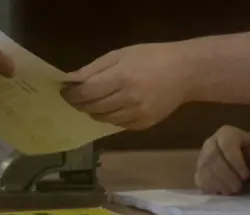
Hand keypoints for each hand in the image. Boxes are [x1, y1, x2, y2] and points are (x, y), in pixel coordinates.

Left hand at [61, 43, 190, 129]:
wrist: (185, 72)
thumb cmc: (150, 57)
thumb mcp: (120, 55)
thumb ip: (93, 69)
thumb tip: (69, 81)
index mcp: (122, 78)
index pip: (86, 92)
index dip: (71, 94)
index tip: (64, 91)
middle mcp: (129, 100)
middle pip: (92, 107)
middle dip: (80, 103)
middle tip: (75, 97)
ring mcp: (137, 115)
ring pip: (103, 119)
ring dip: (93, 111)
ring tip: (93, 101)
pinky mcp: (143, 125)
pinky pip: (117, 125)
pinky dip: (110, 117)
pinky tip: (112, 107)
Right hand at [195, 125, 249, 194]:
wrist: (246, 155)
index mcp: (227, 134)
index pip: (227, 145)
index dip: (235, 161)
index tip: (246, 176)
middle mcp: (210, 143)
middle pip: (212, 158)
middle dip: (226, 175)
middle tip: (238, 188)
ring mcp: (202, 157)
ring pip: (204, 170)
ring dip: (217, 183)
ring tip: (231, 192)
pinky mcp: (199, 171)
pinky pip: (199, 179)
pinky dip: (209, 188)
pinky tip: (221, 192)